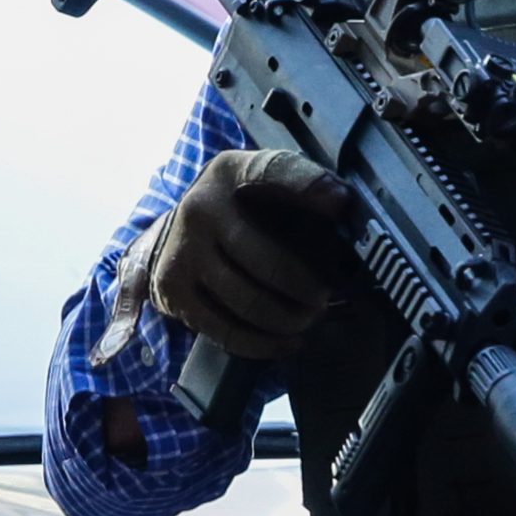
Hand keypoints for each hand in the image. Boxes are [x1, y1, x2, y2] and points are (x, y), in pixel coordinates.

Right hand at [132, 149, 350, 359]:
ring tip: (309, 317)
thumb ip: (302, 184)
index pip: (274, 172)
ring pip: (250, 302)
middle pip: (271, 263)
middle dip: (309, 289)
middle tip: (326, 298)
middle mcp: (201, 210)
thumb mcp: (263, 179)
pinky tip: (288, 341)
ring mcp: (182, 253)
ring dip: (290, 319)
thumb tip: (344, 205)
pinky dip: (264, 343)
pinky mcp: (172, 291)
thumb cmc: (238, 205)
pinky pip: (225, 330)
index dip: (311, 186)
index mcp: (231, 173)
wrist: (173, 228)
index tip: (341, 203)